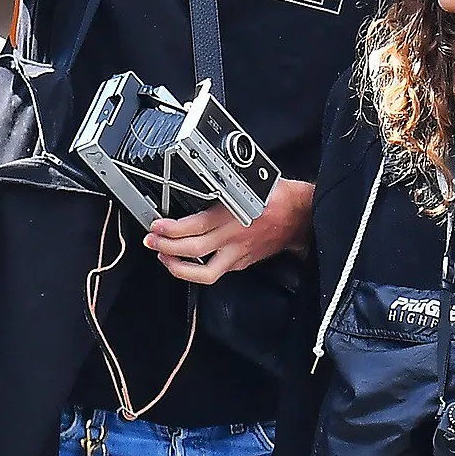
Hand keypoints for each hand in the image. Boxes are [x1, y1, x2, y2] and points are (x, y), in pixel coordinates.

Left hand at [146, 177, 312, 284]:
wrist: (303, 217)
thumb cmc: (279, 197)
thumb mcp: (249, 182)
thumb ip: (224, 186)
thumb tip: (197, 186)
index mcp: (234, 216)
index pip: (194, 227)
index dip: (170, 230)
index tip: (156, 225)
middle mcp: (234, 238)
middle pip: (193, 251)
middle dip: (166, 248)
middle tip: (151, 241)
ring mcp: (238, 254)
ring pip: (204, 273)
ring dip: (178, 268)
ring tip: (164, 258)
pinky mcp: (243, 263)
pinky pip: (216, 272)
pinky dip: (196, 269)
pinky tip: (186, 262)